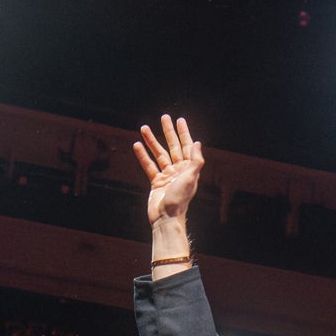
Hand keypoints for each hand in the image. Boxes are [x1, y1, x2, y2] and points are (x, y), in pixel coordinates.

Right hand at [132, 115, 203, 229]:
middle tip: (164, 117)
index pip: (186, 146)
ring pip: (158, 154)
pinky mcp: (156, 182)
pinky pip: (148, 166)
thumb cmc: (180, 199)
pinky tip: (137, 145)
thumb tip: (197, 143)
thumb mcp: (191, 178)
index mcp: (188, 168)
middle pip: (172, 146)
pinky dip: (143, 156)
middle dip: (168, 132)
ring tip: (144, 128)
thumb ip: (195, 160)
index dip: (183, 133)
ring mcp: (167, 176)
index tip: (179, 120)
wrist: (166, 217)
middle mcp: (178, 170)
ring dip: (152, 141)